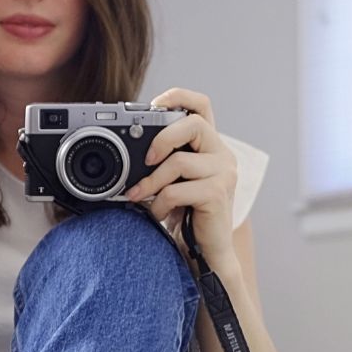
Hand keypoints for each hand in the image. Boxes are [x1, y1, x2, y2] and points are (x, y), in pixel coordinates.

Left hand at [124, 89, 238, 260]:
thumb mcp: (174, 182)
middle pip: (194, 124)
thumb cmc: (188, 218)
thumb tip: (127, 152)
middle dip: (162, 138)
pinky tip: (159, 214)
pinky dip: (161, 203)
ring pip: (180, 161)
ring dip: (152, 181)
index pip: (202, 106)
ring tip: (141, 196)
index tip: (153, 105)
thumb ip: (162, 162)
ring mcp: (224, 174)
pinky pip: (178, 190)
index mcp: (210, 147)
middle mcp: (222, 155)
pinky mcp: (218, 194)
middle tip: (145, 159)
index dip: (179, 96)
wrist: (207, 254)